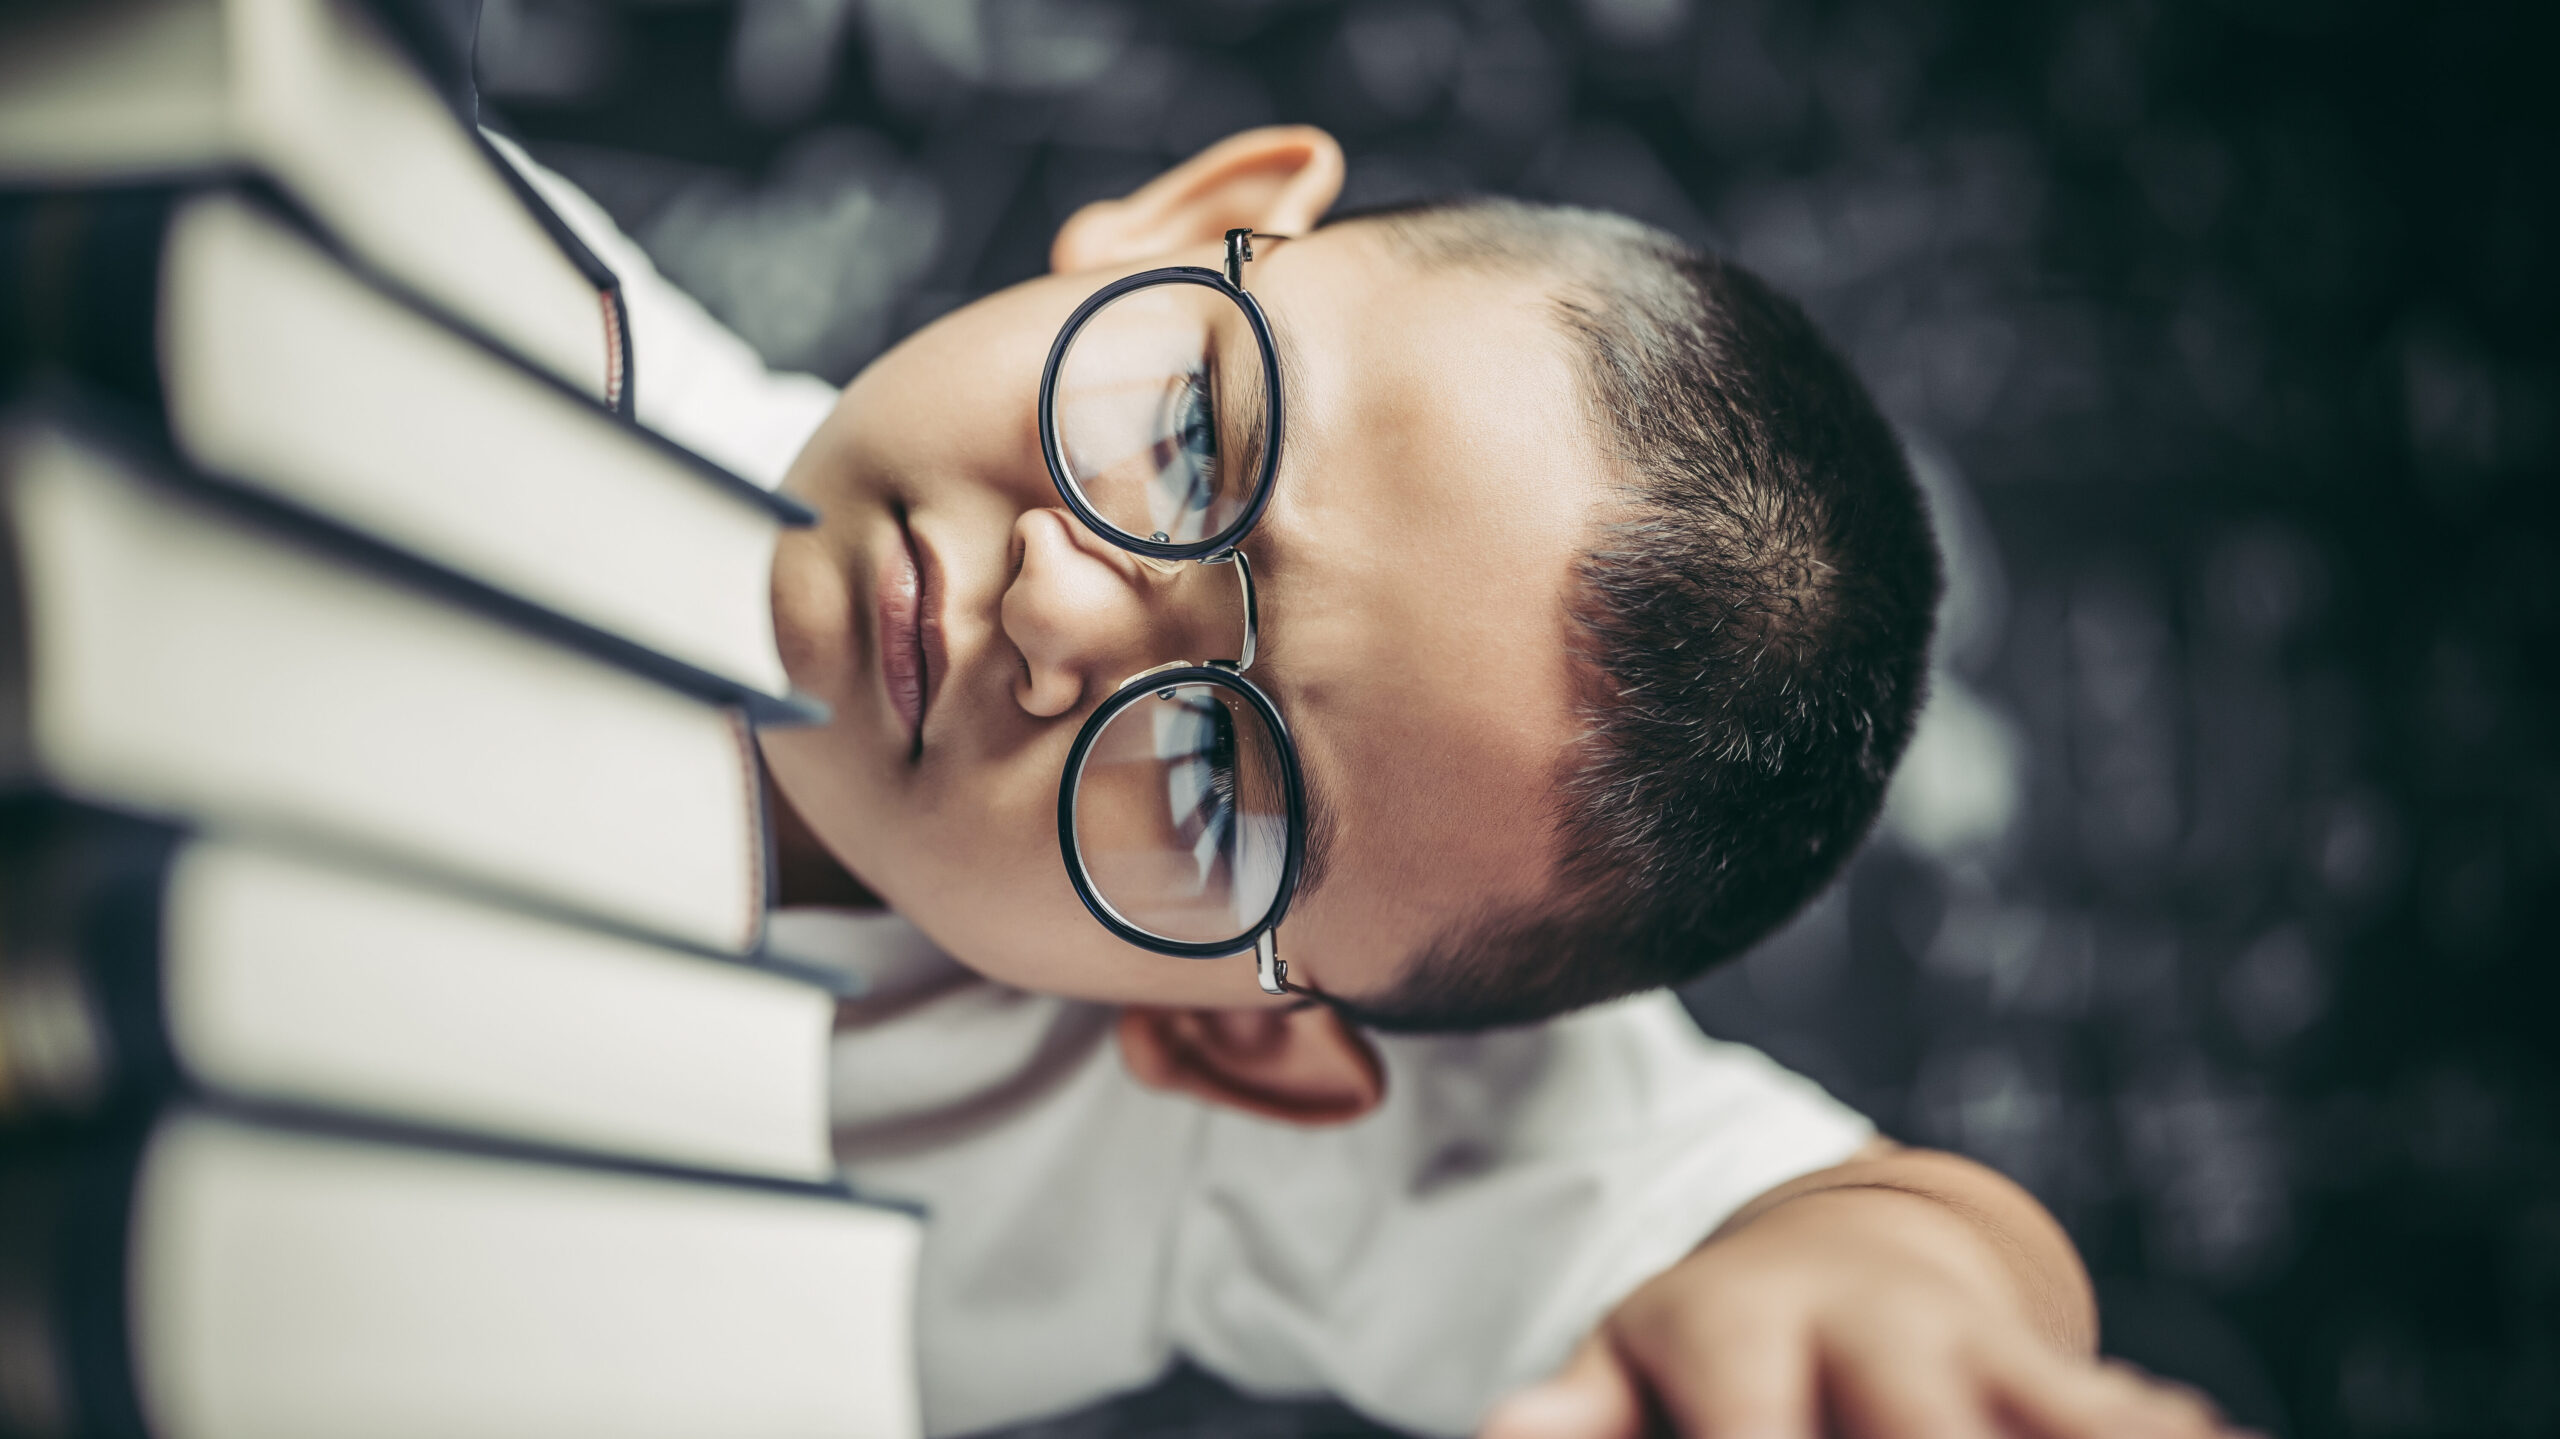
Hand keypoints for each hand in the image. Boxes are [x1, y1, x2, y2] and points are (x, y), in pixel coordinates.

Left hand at [1479, 1184, 2252, 1438]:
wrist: (1829, 1258)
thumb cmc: (1699, 1360)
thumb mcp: (1626, 1376)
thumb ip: (1571, 1416)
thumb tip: (1504, 1428)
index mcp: (1729, 1331)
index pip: (1747, 1427)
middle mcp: (1854, 1325)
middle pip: (1908, 1423)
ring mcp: (1956, 1340)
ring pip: (2023, 1399)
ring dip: (2061, 1419)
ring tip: (2137, 1432)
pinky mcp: (2037, 1366)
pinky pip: (2096, 1400)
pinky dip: (2141, 1421)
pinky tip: (2195, 1435)